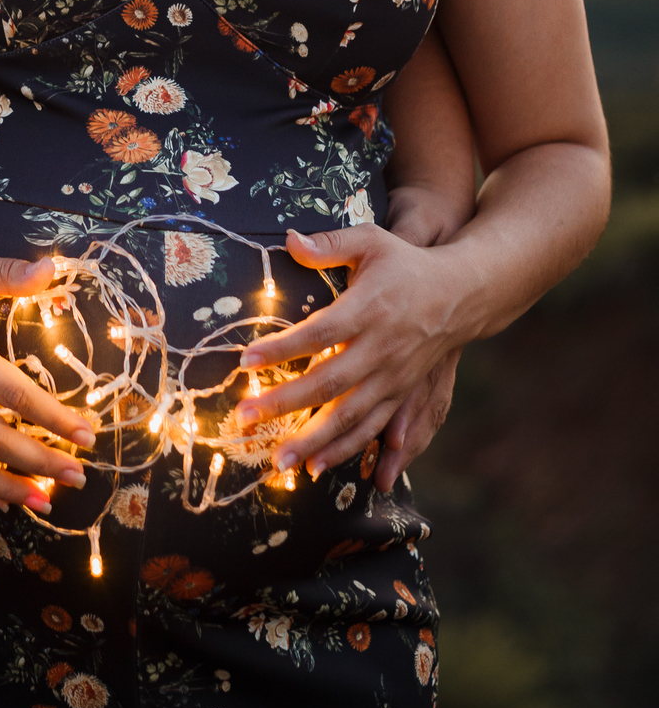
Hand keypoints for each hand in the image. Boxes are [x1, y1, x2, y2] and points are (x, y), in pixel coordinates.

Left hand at [236, 224, 468, 481]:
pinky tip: (316, 468)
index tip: (245, 361)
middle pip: (330, 383)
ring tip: (278, 463)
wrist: (462, 294)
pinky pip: (372, 429)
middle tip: (245, 418)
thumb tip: (287, 239)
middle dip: (285, 404)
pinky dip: (346, 451)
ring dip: (313, 442)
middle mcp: (382, 349)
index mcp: (370, 310)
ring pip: (351, 417)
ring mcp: (394, 378)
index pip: (320, 333)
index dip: (283, 348)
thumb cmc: (407, 264)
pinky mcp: (401, 395)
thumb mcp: (372, 242)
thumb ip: (330, 243)